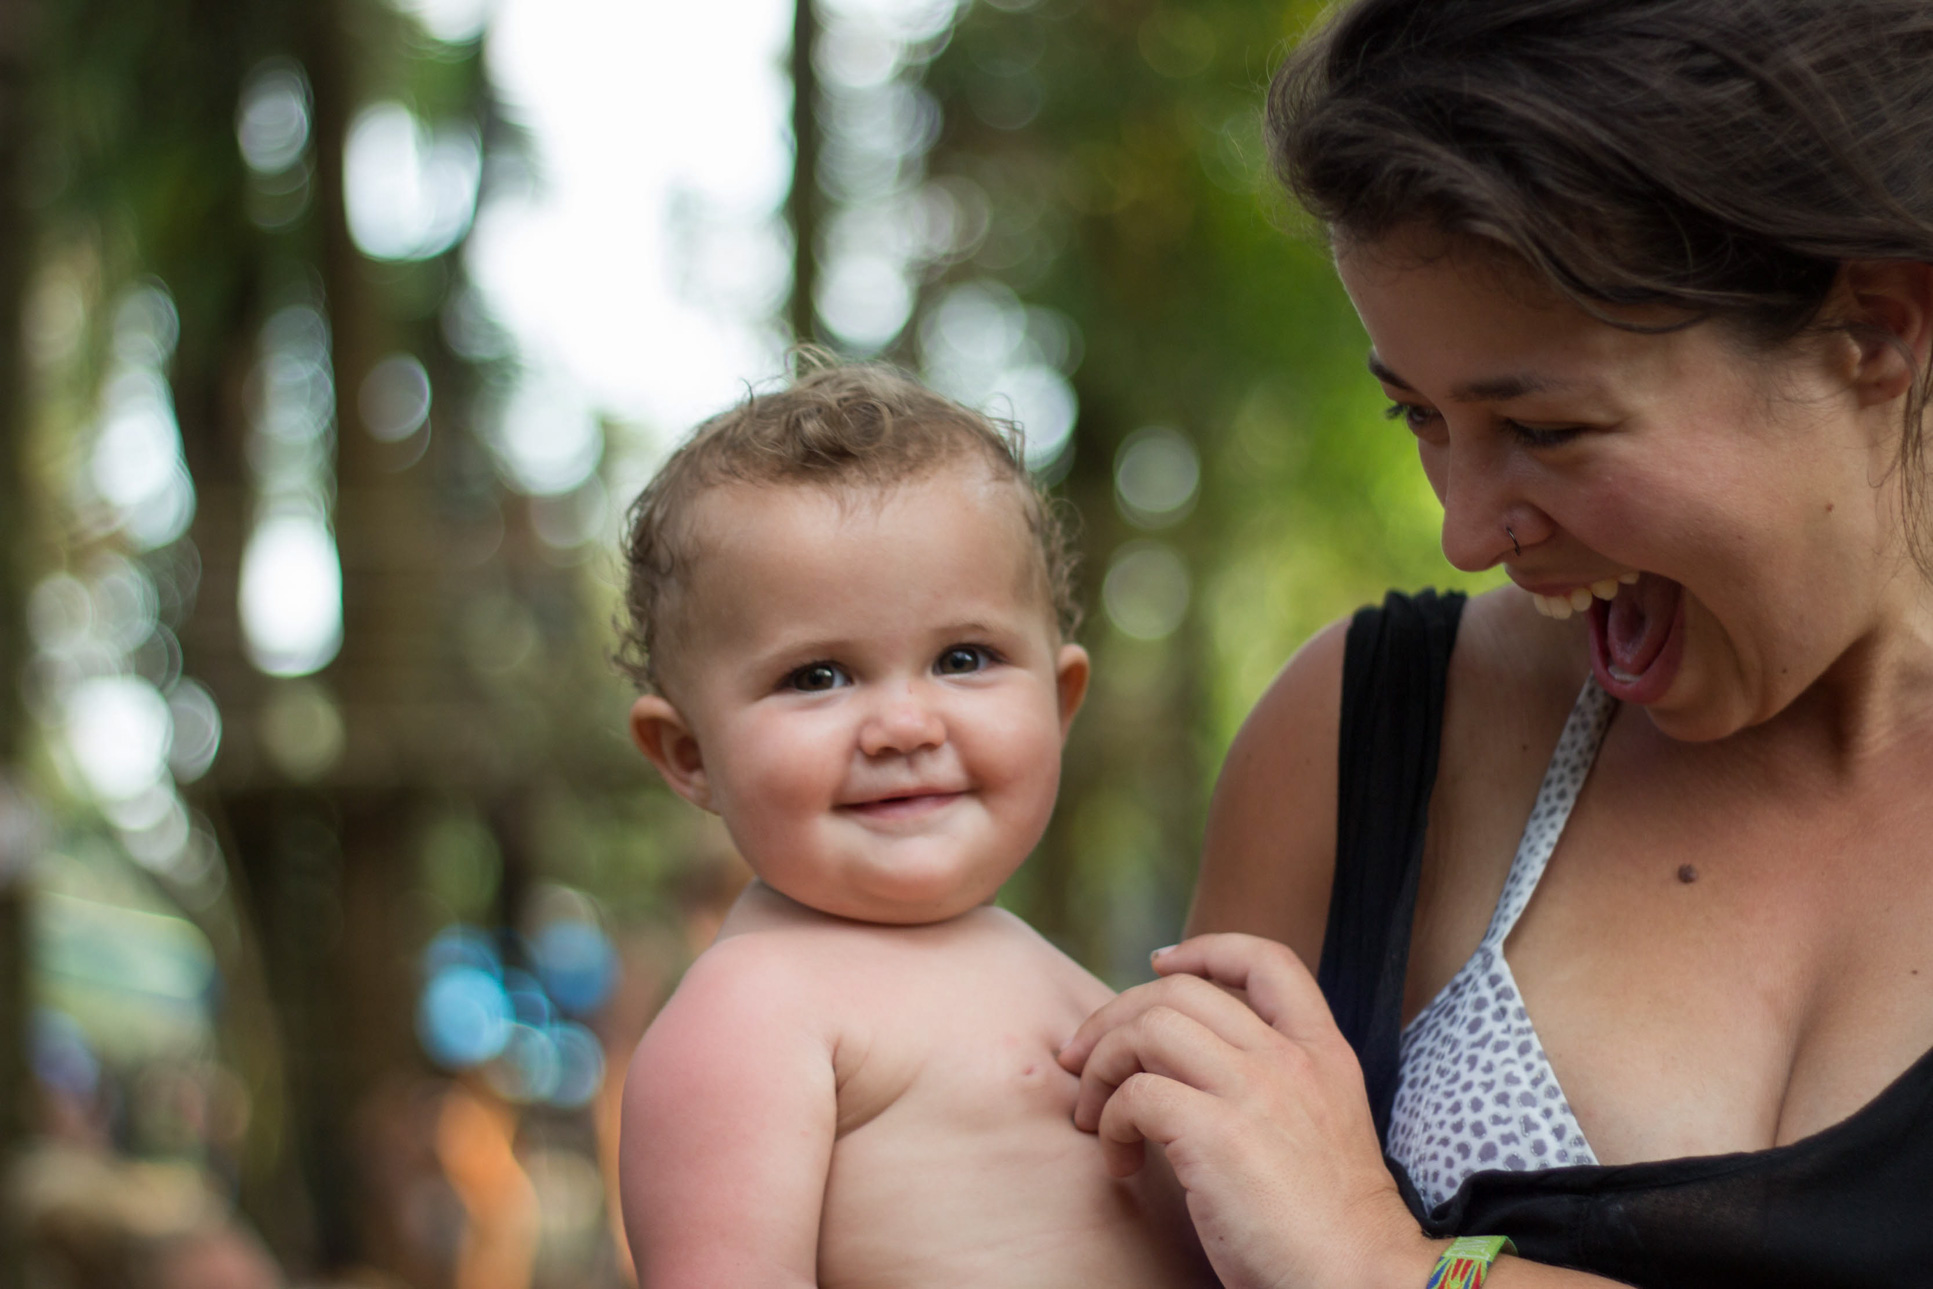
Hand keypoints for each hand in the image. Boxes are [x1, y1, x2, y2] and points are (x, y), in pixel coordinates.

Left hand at [1058, 933, 1431, 1288]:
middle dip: (1113, 1016)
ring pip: (1147, 1029)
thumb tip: (1185, 1061)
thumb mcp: (1319, 1125)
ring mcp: (1256, 1092)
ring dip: (1100, 1067)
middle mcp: (1290, 1060)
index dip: (1205, 950)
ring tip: (1096, 1117)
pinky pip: (1135, 1095)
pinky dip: (1110, 1122)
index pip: (1267, 960)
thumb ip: (1274, 1083)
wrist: (1357, 1279)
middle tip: (1082, 1059)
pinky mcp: (1218, 1135)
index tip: (1158, 963)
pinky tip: (1119, 1161)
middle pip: (1179, 991)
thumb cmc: (1326, 1224)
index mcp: (1323, 1053)